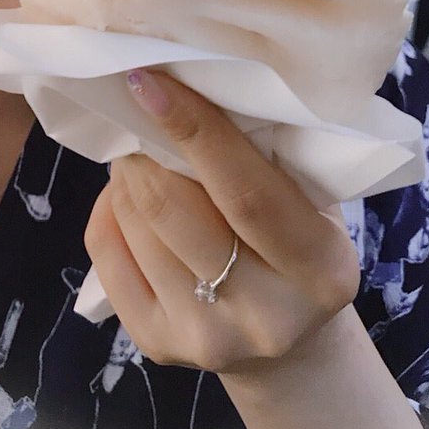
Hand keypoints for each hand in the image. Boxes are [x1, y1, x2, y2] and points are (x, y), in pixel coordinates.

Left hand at [84, 67, 360, 379]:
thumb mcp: (311, 202)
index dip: (192, 130)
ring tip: (139, 152)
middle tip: (138, 110)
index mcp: (320, 269)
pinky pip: (108, 258)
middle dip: (145, 148)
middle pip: (174, 209)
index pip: (243, 191)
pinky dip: (110, 212)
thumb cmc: (299, 241)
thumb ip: (268, 158)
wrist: (291, 347)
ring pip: (137, 227)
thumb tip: (192, 87)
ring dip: (127, 175)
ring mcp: (207, 337)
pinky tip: (126, 195)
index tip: (147, 81)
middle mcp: (265, 314)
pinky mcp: (159, 347)